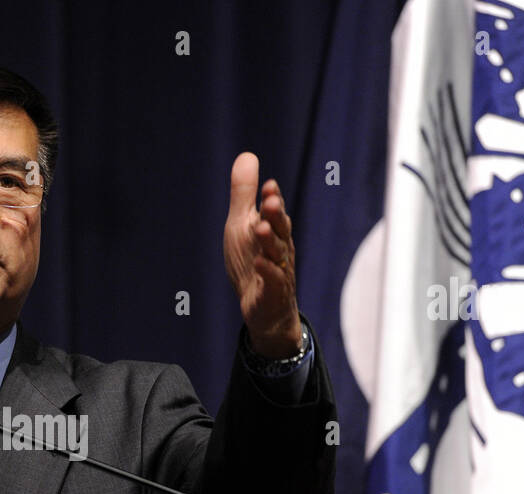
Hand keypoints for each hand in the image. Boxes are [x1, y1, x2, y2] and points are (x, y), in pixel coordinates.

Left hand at [223, 152, 301, 357]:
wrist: (264, 309)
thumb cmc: (253, 262)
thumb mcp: (242, 225)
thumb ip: (244, 194)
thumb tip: (247, 155)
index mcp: (273, 230)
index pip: (275, 211)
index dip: (273, 199)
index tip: (268, 185)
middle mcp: (279, 248)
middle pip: (280, 229)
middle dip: (276, 215)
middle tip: (269, 202)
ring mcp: (278, 271)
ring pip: (277, 254)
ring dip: (270, 241)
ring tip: (261, 228)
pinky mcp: (272, 293)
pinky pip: (273, 281)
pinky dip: (267, 272)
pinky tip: (258, 263)